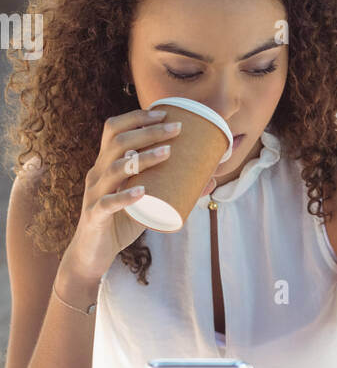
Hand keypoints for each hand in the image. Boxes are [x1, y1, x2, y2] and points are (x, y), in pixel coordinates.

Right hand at [63, 106, 188, 282]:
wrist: (92, 254)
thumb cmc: (121, 221)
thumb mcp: (148, 201)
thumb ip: (174, 189)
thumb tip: (211, 178)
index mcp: (106, 164)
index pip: (113, 130)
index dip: (136, 118)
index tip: (164, 113)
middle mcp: (97, 174)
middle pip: (117, 142)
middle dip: (147, 132)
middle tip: (176, 128)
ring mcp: (94, 194)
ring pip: (114, 169)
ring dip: (142, 158)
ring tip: (167, 153)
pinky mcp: (95, 217)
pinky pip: (108, 203)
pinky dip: (125, 196)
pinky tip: (142, 191)